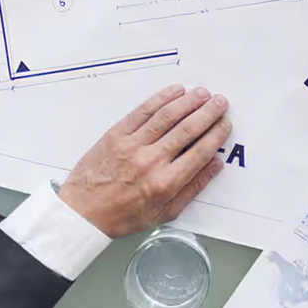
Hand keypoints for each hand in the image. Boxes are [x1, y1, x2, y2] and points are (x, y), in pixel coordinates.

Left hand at [59, 84, 231, 237]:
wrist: (82, 212)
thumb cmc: (122, 215)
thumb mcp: (164, 213)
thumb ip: (192, 188)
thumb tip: (214, 165)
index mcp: (165, 184)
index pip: (200, 152)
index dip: (217, 135)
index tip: (225, 124)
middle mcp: (151, 162)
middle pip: (187, 129)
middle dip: (208, 113)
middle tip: (220, 102)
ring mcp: (132, 145)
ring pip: (167, 116)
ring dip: (189, 101)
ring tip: (202, 93)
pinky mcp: (117, 134)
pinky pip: (143, 111)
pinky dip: (162, 98)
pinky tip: (175, 91)